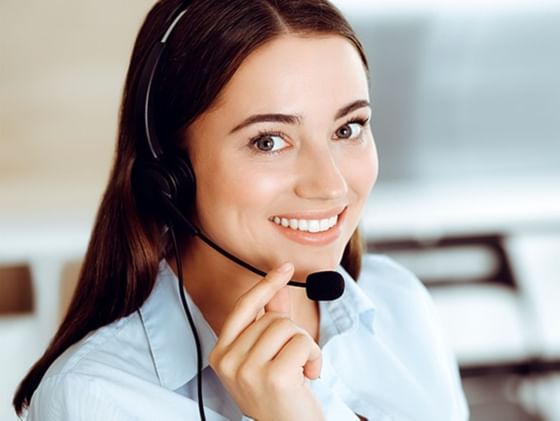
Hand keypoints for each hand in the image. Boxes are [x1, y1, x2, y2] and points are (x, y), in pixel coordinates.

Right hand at [208, 262, 323, 420]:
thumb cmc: (280, 395)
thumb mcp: (269, 355)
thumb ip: (271, 319)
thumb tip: (278, 288)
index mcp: (221, 354)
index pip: (244, 308)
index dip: (266, 285)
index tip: (285, 268)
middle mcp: (228, 362)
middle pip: (272, 318)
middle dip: (292, 334)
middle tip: (292, 361)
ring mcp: (247, 371)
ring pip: (287, 327)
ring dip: (305, 346)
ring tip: (301, 369)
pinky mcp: (273, 377)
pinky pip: (302, 343)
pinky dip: (315, 357)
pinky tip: (309, 377)